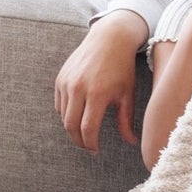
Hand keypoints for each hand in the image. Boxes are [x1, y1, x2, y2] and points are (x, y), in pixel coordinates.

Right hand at [55, 9, 147, 151]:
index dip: (91, 144)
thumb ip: (126, 120)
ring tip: (84, 134)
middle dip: (78, 140)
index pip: (88, 128)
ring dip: (72, 128)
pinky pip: (59, 104)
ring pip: (63, 116)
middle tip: (87, 147)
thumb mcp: (128, 94)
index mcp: (97, 94)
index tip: (96, 151)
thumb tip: (132, 142)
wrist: (109, 40)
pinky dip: (66, 114)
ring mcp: (66, 83)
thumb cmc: (122, 68)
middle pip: (71, 125)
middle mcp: (78, 89)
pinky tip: (78, 117)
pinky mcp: (60, 78)